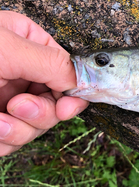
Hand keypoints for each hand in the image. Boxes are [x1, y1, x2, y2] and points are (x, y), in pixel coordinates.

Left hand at [0, 11, 87, 155]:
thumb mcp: (7, 48)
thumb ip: (53, 62)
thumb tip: (83, 81)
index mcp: (28, 45)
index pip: (68, 70)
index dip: (72, 90)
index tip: (67, 105)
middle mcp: (21, 72)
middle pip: (58, 102)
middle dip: (41, 112)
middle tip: (18, 107)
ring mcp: (7, 100)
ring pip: (38, 126)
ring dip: (19, 130)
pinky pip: (16, 141)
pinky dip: (4, 141)